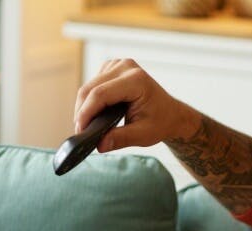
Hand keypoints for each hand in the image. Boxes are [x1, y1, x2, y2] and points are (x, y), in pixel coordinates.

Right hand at [73, 58, 199, 151]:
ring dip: (84, 106)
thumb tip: (99, 145)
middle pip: (91, 89)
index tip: (80, 130)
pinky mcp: (112, 68)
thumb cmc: (160, 122)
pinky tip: (97, 113)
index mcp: (136, 80)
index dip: (86, 113)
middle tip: (81, 133)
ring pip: (89, 86)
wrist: (171, 114)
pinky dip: (90, 100)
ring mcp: (118, 65)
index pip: (101, 94)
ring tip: (88, 126)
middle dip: (82, 112)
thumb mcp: (143, 134)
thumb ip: (121, 138)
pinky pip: (93, 84)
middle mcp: (126, 67)